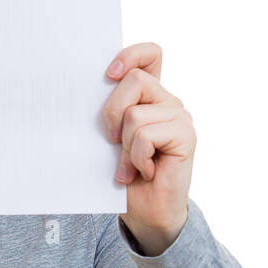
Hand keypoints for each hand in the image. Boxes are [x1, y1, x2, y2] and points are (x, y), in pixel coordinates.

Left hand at [102, 42, 194, 254]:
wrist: (145, 213)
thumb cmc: (124, 175)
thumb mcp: (110, 138)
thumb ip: (109, 112)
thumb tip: (81, 91)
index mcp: (150, 96)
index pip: (150, 54)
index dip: (131, 54)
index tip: (108, 74)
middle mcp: (168, 101)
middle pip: (135, 80)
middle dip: (112, 112)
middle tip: (111, 141)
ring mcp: (179, 117)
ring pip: (136, 114)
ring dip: (125, 147)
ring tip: (130, 166)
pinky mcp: (186, 136)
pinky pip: (146, 135)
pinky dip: (137, 158)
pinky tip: (145, 172)